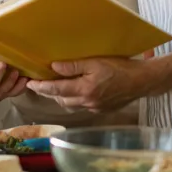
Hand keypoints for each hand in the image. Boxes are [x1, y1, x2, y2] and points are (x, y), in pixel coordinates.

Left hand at [26, 57, 147, 112]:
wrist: (142, 81)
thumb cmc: (120, 67)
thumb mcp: (95, 62)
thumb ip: (73, 66)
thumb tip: (54, 68)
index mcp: (84, 90)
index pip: (56, 90)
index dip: (41, 87)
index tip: (29, 84)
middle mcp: (87, 103)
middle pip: (61, 100)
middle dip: (48, 93)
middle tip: (38, 84)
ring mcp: (94, 108)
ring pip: (70, 105)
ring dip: (60, 97)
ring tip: (53, 87)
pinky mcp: (101, 110)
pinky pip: (81, 106)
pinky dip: (73, 100)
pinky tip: (74, 92)